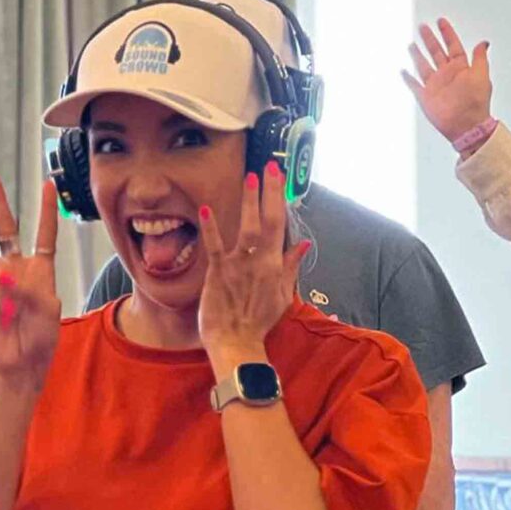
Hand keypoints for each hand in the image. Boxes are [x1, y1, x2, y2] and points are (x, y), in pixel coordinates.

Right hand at [0, 174, 61, 394]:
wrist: (21, 362)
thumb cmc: (41, 337)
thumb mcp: (48, 310)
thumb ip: (30, 288)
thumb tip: (1, 274)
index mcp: (40, 269)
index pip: (44, 234)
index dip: (46, 210)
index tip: (47, 184)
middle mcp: (18, 268)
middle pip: (7, 230)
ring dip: (10, 289)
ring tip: (17, 315)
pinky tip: (4, 319)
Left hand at [197, 161, 311, 375]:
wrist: (237, 342)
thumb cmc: (258, 322)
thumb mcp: (282, 295)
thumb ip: (291, 267)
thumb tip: (304, 245)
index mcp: (276, 266)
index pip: (280, 226)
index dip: (279, 199)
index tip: (279, 178)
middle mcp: (261, 261)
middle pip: (268, 220)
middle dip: (269, 192)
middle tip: (269, 166)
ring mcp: (239, 265)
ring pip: (246, 227)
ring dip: (248, 201)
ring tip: (250, 177)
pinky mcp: (218, 272)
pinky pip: (215, 245)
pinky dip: (211, 227)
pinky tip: (206, 208)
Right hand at [402, 18, 492, 141]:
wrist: (466, 125)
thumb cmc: (476, 102)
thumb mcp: (482, 75)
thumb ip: (480, 58)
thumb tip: (484, 43)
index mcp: (460, 68)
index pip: (452, 45)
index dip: (447, 33)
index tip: (441, 21)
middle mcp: (446, 75)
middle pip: (436, 52)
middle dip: (429, 39)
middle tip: (423, 27)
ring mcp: (435, 86)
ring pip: (423, 65)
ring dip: (417, 55)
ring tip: (411, 44)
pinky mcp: (426, 97)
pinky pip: (414, 85)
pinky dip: (408, 78)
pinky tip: (403, 71)